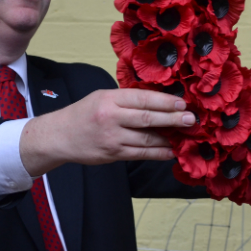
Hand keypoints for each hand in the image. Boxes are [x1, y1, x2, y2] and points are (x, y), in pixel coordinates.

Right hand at [19, 89, 194, 175]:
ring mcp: (112, 138)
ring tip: (186, 135)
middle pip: (147, 118)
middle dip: (172, 119)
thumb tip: (158, 101)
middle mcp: (112, 117)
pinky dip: (158, 153)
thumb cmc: (84, 113)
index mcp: (110, 99)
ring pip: (146, 139)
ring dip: (169, 138)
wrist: (59, 136)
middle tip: (190, 119)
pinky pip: (140, 154)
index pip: (143, 99)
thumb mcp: (102, 96)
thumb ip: (127, 99)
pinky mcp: (113, 154)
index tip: (182, 104)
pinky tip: (171, 151)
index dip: (165, 102)